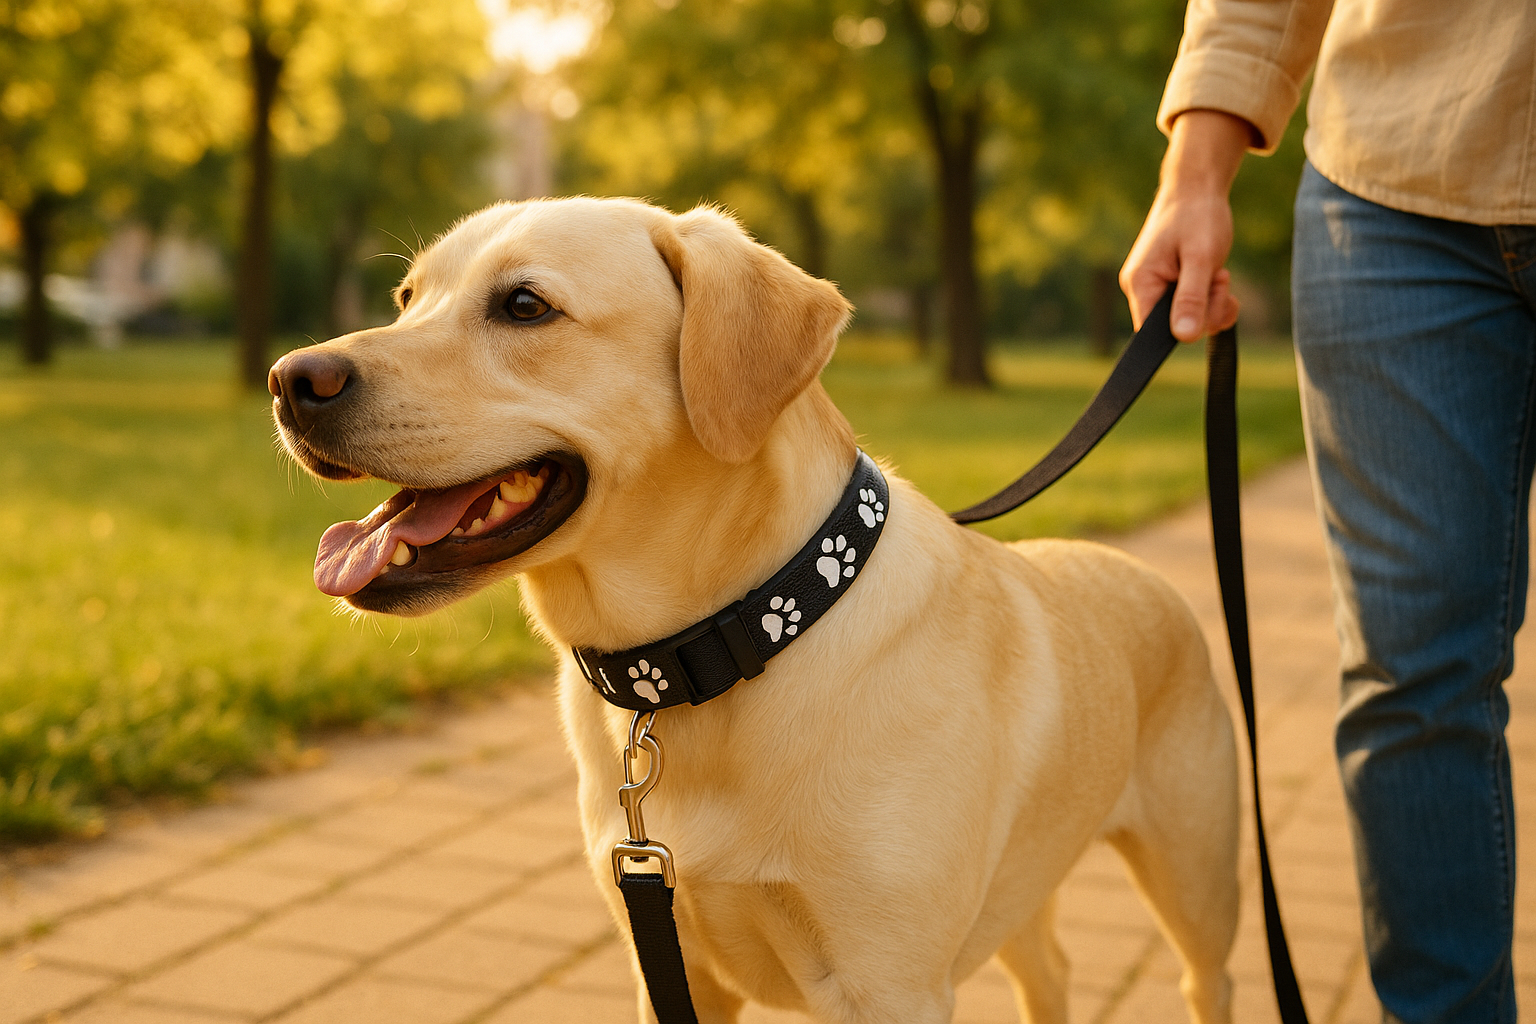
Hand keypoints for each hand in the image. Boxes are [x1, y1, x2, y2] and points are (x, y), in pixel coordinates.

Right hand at [1120, 110, 1251, 341]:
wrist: (1197, 189)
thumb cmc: (1198, 216)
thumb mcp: (1200, 257)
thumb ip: (1191, 298)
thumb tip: (1182, 338)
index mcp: (1140, 283)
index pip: (1151, 334)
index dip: (1182, 328)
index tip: (1208, 298)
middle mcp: (1142, 289)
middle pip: (1174, 329)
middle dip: (1206, 309)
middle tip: (1218, 276)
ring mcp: (1156, 289)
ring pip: (1188, 321)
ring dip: (1212, 303)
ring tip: (1217, 272)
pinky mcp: (1171, 287)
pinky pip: (1193, 310)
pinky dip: (1212, 301)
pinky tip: (1217, 279)